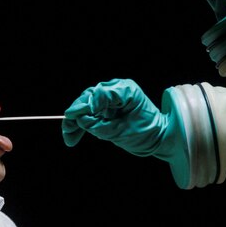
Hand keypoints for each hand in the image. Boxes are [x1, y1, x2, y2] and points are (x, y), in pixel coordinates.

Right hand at [62, 78, 183, 163]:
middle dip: (77, 114)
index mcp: (126, 90)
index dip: (85, 106)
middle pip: (90, 97)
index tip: (74, 118)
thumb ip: (98, 125)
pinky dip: (82, 122)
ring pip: (86, 104)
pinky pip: (90, 111)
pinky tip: (74, 135)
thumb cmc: (145, 134)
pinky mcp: (107, 105)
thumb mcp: (121, 132)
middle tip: (68, 131)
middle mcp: (117, 88)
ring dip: (76, 120)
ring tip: (69, 138)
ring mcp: (111, 96)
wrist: (157, 138)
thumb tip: (78, 119)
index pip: (100, 93)